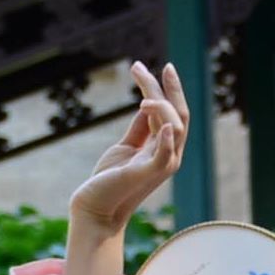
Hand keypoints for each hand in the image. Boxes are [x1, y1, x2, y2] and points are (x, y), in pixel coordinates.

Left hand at [61, 61, 188, 274]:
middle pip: (180, 116)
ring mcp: (161, 166)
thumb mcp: (126, 146)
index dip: (169, 89)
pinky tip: (156, 115)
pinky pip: (164, 153)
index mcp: (163, 148)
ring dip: (161, 106)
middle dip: (171, 89)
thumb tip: (147, 103)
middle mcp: (169, 156)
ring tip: (142, 97)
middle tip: (159, 66)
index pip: (174, 113)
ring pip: (175, 127)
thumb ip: (140, 128)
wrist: (94, 208)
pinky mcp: (147, 174)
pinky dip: (165, 134)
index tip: (162, 67)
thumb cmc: (108, 180)